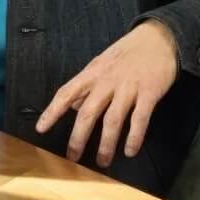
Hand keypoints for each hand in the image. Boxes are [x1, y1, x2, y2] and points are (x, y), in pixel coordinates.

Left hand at [35, 19, 178, 168]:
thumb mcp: (100, 64)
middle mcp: (107, 81)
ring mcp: (128, 87)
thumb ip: (86, 85)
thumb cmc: (127, 53)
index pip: (66, 93)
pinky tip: (129, 151)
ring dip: (106, 143)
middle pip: (87, 112)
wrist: (158, 38)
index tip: (40, 128)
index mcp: (92, 73)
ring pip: (112, 119)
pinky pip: (140, 119)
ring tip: (102, 161)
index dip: (52, 111)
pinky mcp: (149, 92)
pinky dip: (134, 137)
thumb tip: (71, 107)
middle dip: (78, 137)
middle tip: (72, 157)